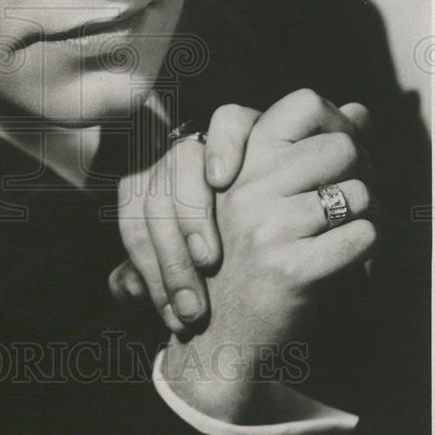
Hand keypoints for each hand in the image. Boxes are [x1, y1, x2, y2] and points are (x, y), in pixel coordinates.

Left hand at [109, 103, 264, 330]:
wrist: (311, 203)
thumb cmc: (244, 243)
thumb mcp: (200, 263)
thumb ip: (157, 273)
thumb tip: (122, 289)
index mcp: (152, 188)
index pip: (134, 226)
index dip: (150, 271)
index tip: (172, 314)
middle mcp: (176, 159)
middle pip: (154, 198)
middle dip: (170, 258)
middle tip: (194, 305)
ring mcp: (211, 136)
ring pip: (181, 160)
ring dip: (190, 212)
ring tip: (208, 258)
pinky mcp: (253, 121)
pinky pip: (228, 119)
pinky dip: (221, 145)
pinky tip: (223, 179)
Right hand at [161, 90, 376, 422]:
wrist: (221, 337)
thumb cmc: (246, 261)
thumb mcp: (265, 197)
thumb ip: (310, 148)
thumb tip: (360, 110)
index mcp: (240, 164)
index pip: (299, 105)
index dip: (333, 121)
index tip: (338, 152)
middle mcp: (247, 188)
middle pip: (339, 147)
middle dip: (358, 173)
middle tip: (350, 201)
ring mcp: (265, 227)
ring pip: (357, 193)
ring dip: (364, 216)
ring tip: (345, 235)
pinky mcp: (289, 268)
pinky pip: (363, 237)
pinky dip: (366, 251)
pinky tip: (348, 262)